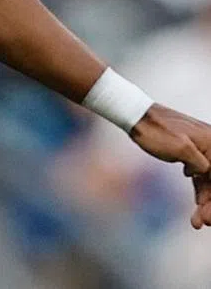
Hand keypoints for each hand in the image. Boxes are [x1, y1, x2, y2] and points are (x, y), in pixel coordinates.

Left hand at [130, 105, 210, 228]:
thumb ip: (203, 164)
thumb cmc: (156, 130)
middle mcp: (210, 145)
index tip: (208, 218)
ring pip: (209, 180)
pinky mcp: (190, 152)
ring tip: (197, 221)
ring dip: (205, 201)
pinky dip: (199, 189)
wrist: (134, 113)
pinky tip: (196, 204)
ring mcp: (201, 149)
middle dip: (210, 204)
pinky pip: (201, 175)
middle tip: (201, 223)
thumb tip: (208, 173)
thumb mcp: (181, 149)